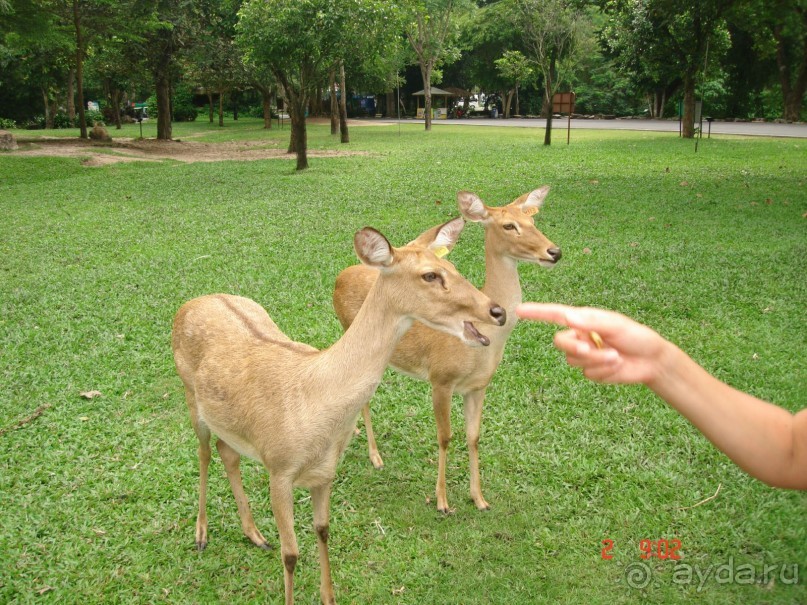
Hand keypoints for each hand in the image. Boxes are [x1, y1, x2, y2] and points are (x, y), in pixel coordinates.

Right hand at [515, 303, 672, 384]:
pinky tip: (617, 366)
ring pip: (574, 360)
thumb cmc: (636, 336)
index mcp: (584, 320)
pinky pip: (588, 373)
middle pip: (560, 342)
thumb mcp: (615, 324)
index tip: (519, 310)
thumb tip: (567, 316)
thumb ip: (591, 321)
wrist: (652, 361)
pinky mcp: (592, 371)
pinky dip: (603, 371)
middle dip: (576, 347)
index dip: (536, 313)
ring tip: (616, 356)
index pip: (555, 315)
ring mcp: (585, 355)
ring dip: (596, 360)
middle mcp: (580, 336)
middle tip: (593, 348)